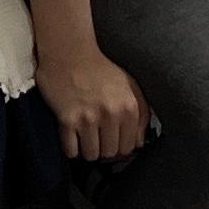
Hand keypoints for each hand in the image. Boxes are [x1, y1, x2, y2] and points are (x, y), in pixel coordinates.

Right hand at [39, 43, 150, 165]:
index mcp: (129, 107)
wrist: (70, 53)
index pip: (129, 146)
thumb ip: (141, 113)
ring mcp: (88, 118)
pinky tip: (73, 135)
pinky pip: (71, 151)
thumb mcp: (130, 85)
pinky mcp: (67, 120)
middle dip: (104, 147)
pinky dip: (71, 148)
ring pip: (91, 155)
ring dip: (87, 149)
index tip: (113, 140)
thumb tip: (140, 143)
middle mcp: (111, 114)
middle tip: (97, 136)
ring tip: (85, 135)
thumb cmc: (101, 69)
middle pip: (110, 153)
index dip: (120, 145)